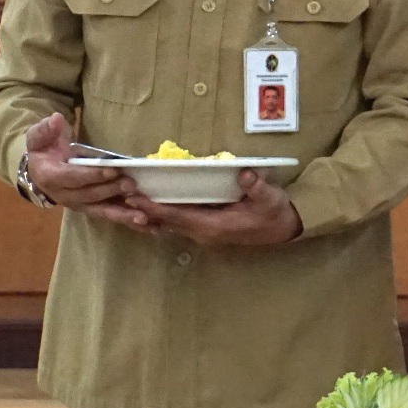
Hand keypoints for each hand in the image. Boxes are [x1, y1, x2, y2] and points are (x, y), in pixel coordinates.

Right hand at [23, 113, 136, 216]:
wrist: (40, 170)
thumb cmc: (43, 150)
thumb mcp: (39, 137)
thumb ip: (46, 129)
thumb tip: (56, 120)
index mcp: (50, 177)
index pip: (73, 178)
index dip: (92, 175)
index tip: (112, 171)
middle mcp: (64, 196)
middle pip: (90, 195)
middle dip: (112, 190)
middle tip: (131, 184)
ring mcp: (79, 204)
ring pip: (101, 211)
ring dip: (123, 215)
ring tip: (143, 218)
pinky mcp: (91, 208)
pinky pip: (109, 215)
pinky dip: (127, 220)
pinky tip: (146, 224)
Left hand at [120, 171, 302, 245]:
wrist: (285, 229)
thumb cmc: (275, 213)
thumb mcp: (270, 198)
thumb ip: (256, 187)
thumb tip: (244, 174)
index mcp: (213, 226)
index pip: (176, 216)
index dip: (153, 207)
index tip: (134, 196)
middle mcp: (203, 233)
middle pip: (166, 221)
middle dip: (144, 209)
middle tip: (121, 192)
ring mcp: (204, 233)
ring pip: (170, 224)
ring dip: (150, 213)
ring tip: (128, 199)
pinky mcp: (207, 229)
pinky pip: (178, 222)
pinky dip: (162, 214)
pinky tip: (150, 206)